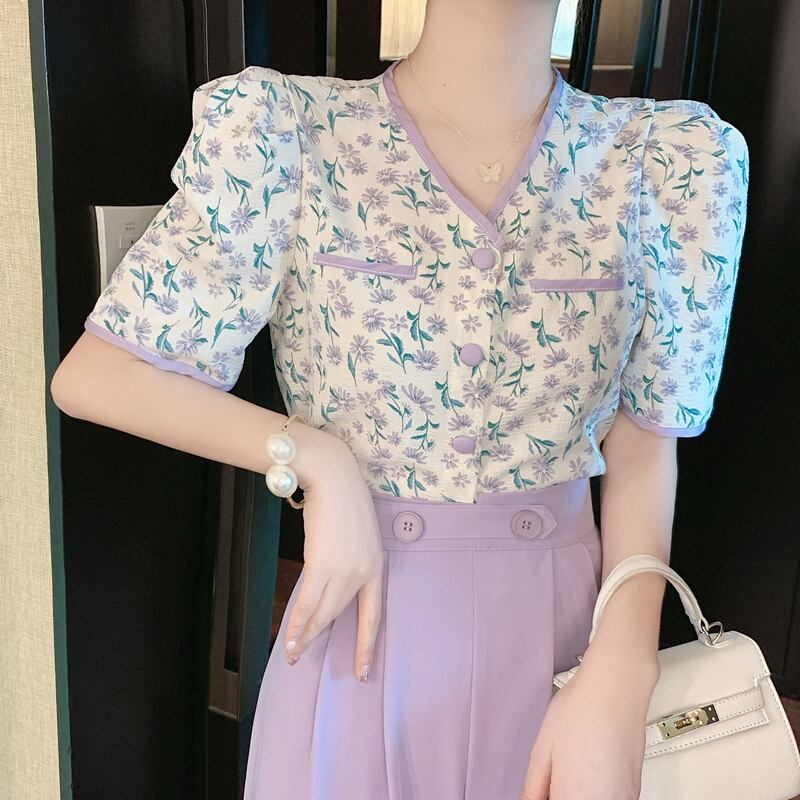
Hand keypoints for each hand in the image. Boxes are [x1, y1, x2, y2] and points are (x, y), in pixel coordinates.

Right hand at [281, 426, 384, 683]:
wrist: (334, 477)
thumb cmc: (344, 499)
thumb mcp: (357, 533)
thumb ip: (349, 558)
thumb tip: (330, 577)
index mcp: (377, 566)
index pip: (374, 614)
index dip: (367, 644)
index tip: (363, 671)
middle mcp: (364, 572)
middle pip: (340, 615)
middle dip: (320, 638)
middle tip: (304, 658)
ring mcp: (345, 570)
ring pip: (323, 613)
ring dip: (305, 635)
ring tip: (292, 653)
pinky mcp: (323, 564)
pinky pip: (309, 602)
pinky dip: (298, 622)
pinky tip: (291, 637)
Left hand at [519, 652, 658, 799]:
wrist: (617, 685)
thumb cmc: (582, 706)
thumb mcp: (542, 747)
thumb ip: (533, 787)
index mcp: (573, 795)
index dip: (544, 798)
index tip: (541, 790)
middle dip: (559, 794)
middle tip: (553, 777)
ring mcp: (623, 799)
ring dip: (577, 792)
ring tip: (570, 769)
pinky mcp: (634, 791)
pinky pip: (608, 799)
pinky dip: (595, 791)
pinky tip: (588, 770)